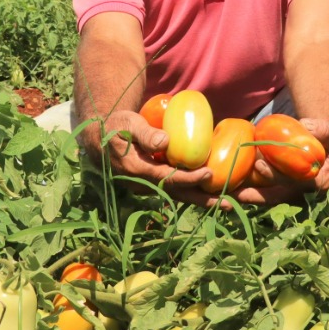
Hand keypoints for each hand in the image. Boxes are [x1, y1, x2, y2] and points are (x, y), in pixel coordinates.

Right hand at [86, 110, 217, 206]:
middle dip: (204, 200)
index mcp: (138, 170)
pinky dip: (194, 193)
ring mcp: (149, 186)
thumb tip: (165, 141)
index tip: (208, 173)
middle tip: (230, 204)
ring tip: (228, 204)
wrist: (99, 140)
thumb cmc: (115, 127)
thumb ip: (145, 133)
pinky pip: (176, 191)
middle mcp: (144, 184)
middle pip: (178, 194)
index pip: (167, 177)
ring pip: (179, 195)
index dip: (188, 177)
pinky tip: (212, 194)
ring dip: (203, 200)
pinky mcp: (153, 184)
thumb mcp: (127, 124)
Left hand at [227, 117, 328, 205]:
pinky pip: (268, 194)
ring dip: (250, 198)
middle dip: (255, 195)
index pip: (295, 183)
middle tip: (234, 189)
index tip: (259, 165)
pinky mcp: (287, 191)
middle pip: (277, 197)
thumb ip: (323, 130)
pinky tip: (235, 188)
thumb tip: (304, 125)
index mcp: (319, 182)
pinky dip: (253, 192)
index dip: (276, 176)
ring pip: (270, 199)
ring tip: (228, 194)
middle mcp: (305, 193)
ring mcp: (295, 195)